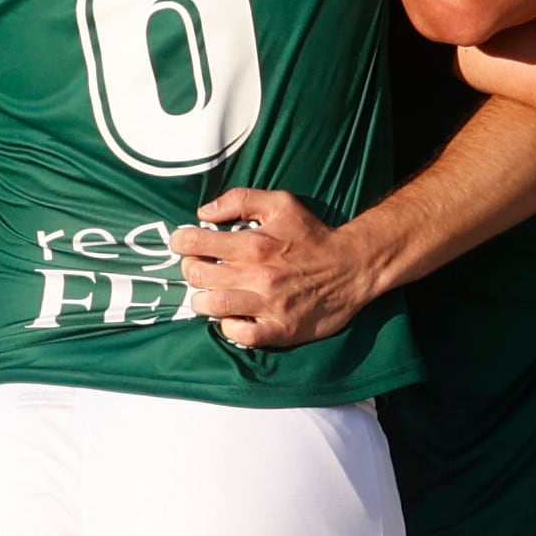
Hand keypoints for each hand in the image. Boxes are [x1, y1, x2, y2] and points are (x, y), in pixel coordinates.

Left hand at [170, 188, 400, 351]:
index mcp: (253, 243)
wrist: (354, 267)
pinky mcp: (280, 330)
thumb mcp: (281, 203)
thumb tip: (203, 212)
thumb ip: (241, 200)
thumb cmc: (314, 235)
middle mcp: (257, 275)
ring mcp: (268, 306)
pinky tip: (235, 317)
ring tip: (213, 294)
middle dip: (191, 269)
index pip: (194, 243)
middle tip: (201, 268)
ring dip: (204, 300)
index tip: (185, 244)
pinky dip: (230, 327)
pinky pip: (240, 335)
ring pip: (211, 306)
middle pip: (196, 275)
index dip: (181, 242)